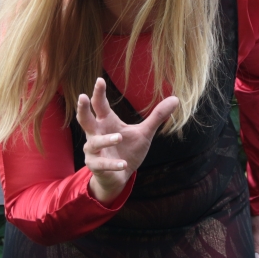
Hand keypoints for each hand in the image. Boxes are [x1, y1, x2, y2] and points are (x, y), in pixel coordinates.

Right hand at [77, 77, 178, 203]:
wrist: (119, 177)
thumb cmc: (128, 150)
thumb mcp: (144, 133)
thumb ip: (157, 117)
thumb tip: (176, 99)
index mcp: (106, 122)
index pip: (100, 105)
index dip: (99, 93)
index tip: (100, 80)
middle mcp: (96, 134)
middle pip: (85, 119)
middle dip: (83, 109)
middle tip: (82, 97)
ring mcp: (94, 150)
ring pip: (94, 142)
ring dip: (106, 139)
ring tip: (119, 137)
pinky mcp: (96, 166)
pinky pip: (102, 164)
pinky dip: (113, 164)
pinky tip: (123, 164)